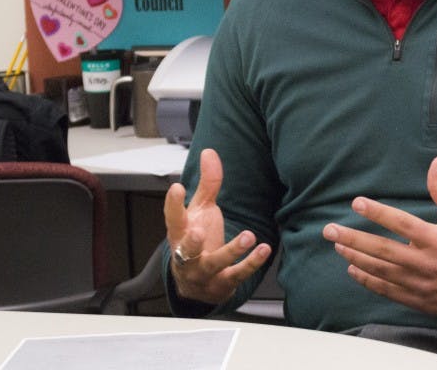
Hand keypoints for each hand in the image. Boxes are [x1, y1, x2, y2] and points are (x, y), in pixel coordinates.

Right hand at [164, 148, 271, 304]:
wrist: (196, 285)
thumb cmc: (198, 240)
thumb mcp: (200, 210)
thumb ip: (206, 183)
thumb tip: (209, 151)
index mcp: (180, 233)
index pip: (173, 218)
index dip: (172, 204)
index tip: (177, 187)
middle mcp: (188, 255)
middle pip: (186, 249)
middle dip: (191, 241)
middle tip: (198, 231)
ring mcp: (204, 272)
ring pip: (214, 264)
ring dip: (231, 251)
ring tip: (248, 236)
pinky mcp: (222, 284)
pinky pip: (237, 275)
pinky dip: (251, 263)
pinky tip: (264, 250)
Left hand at [322, 156, 436, 316]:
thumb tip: (435, 163)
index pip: (401, 223)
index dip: (377, 213)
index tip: (357, 203)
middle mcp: (426, 263)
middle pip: (382, 250)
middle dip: (353, 239)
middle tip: (329, 231)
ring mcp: (421, 284)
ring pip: (381, 271)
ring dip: (356, 257)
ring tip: (338, 246)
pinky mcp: (419, 299)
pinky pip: (388, 290)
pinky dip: (369, 280)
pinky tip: (354, 270)